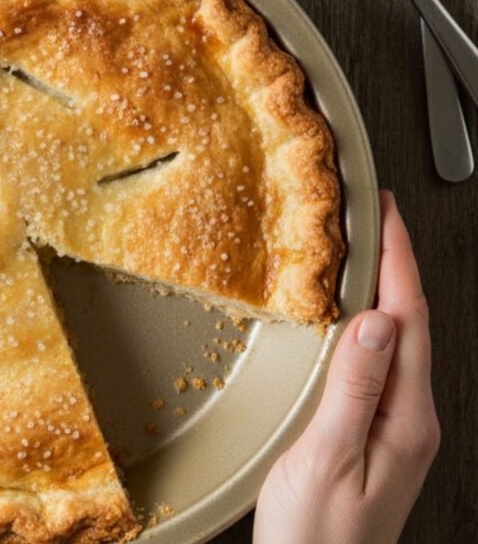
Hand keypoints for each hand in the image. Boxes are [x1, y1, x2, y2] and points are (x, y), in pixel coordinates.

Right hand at [254, 190, 439, 542]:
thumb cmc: (318, 536)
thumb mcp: (328, 459)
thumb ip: (354, 390)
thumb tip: (375, 323)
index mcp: (405, 419)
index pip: (408, 320)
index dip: (398, 261)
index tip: (385, 216)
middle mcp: (409, 419)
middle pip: (410, 324)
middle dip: (396, 265)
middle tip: (375, 221)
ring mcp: (395, 428)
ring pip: (396, 342)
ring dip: (384, 292)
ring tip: (365, 256)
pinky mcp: (374, 434)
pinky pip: (380, 365)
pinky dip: (368, 327)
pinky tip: (350, 322)